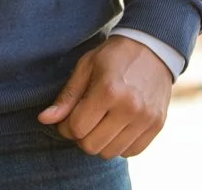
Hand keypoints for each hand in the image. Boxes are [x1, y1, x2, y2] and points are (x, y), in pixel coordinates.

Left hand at [37, 37, 172, 158]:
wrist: (152, 48)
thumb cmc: (113, 56)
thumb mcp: (85, 67)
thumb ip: (66, 96)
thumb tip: (44, 119)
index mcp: (108, 90)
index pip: (77, 128)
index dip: (66, 126)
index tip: (66, 118)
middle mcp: (130, 108)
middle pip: (92, 145)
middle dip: (80, 136)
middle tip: (81, 120)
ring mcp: (146, 119)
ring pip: (111, 153)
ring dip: (99, 142)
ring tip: (99, 122)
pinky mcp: (157, 126)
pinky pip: (131, 152)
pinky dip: (119, 144)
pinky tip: (116, 126)